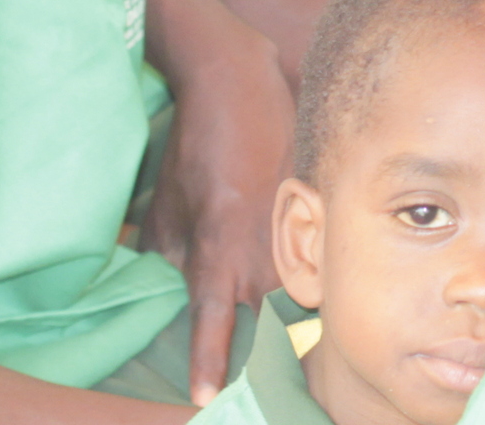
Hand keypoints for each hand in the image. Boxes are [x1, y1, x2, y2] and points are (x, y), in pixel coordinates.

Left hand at [140, 47, 293, 401]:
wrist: (236, 90)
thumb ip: (167, 258)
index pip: (212, 322)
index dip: (208, 362)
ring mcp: (294, 233)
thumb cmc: (192, 153)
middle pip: (272, 325)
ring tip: (295, 337)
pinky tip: (317, 284)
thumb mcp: (165, 211)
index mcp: (215, 253)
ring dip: (297, 315)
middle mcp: (258, 250)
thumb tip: (173, 290)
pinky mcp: (317, 214)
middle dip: (270, 354)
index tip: (204, 397)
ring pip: (302, 295)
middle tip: (266, 378)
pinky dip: (316, 274)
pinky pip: (319, 258)